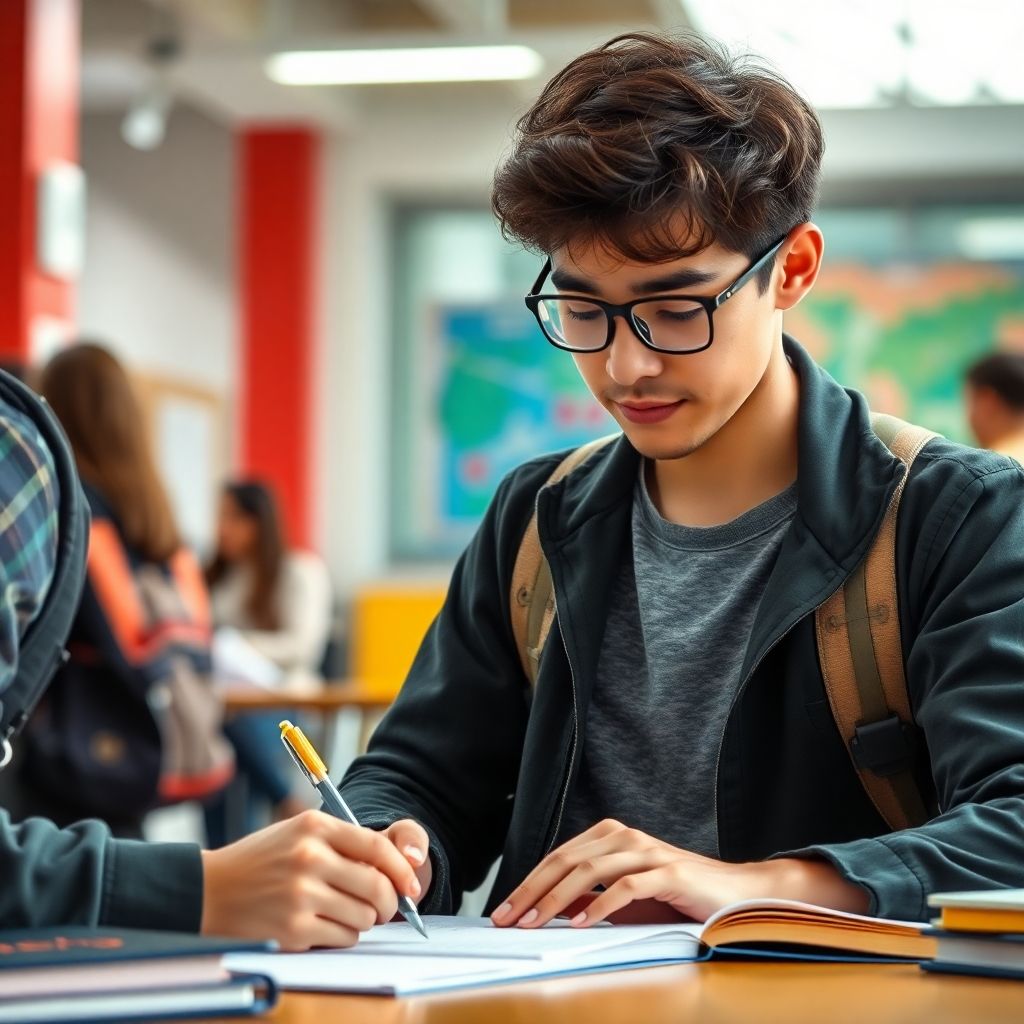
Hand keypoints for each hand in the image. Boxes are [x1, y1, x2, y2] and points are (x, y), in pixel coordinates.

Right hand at [200, 810, 428, 950]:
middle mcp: (310, 857)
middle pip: (377, 886)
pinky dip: (342, 935)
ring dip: (362, 920)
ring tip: (341, 912)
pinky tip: (322, 926)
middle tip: (383, 907)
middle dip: (388, 902)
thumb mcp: (298, 834)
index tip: (411, 885)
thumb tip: (393, 867)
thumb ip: (342, 844)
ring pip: (364, 916)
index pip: (377, 847)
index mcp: (315, 827)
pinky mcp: (294, 930)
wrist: (207, 890)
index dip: (402, 869)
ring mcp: (301, 895)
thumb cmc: (260, 862)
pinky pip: (343, 938)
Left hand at [490, 819, 868, 928]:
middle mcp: (624, 837)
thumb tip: (547, 914)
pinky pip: (626, 887)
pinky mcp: (668, 872)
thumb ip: (589, 899)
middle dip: (532, 891)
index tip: (504, 911)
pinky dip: (600, 905)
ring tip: (534, 923)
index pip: (558, 857)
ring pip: (590, 871)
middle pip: (566, 861)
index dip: (528, 883)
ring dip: (557, 900)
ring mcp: (647, 852)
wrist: (732, 892)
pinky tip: (582, 924)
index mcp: (610, 837)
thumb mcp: (624, 899)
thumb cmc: (674, 897)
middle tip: (508, 919)